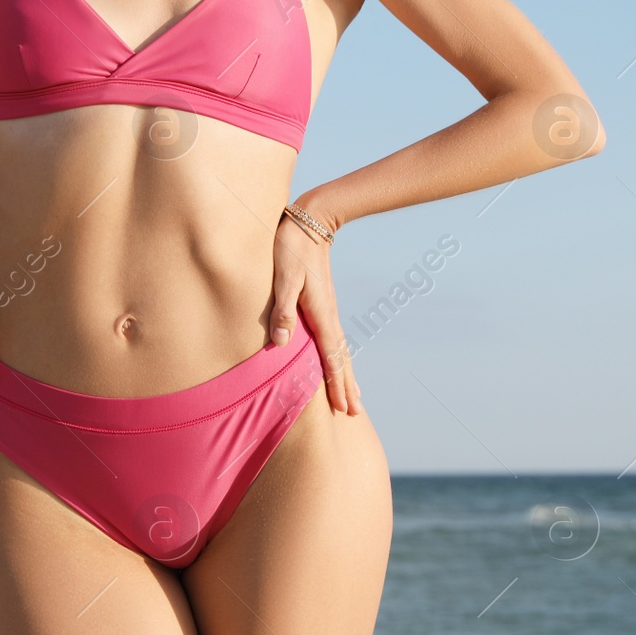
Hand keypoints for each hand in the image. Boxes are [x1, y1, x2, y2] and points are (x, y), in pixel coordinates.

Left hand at [269, 216, 361, 415]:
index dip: (335, 384)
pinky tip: (339, 361)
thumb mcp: (282, 276)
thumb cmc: (291, 248)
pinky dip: (340, 357)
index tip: (343, 407)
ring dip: (346, 374)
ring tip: (354, 395)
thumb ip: (282, 309)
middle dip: (346, 386)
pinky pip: (335, 340)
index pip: (330, 357)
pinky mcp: (323, 304)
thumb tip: (281, 342)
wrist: (311, 222)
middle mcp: (329, 316)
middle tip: (354, 413)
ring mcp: (328, 310)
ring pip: (340, 350)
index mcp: (320, 314)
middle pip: (340, 359)